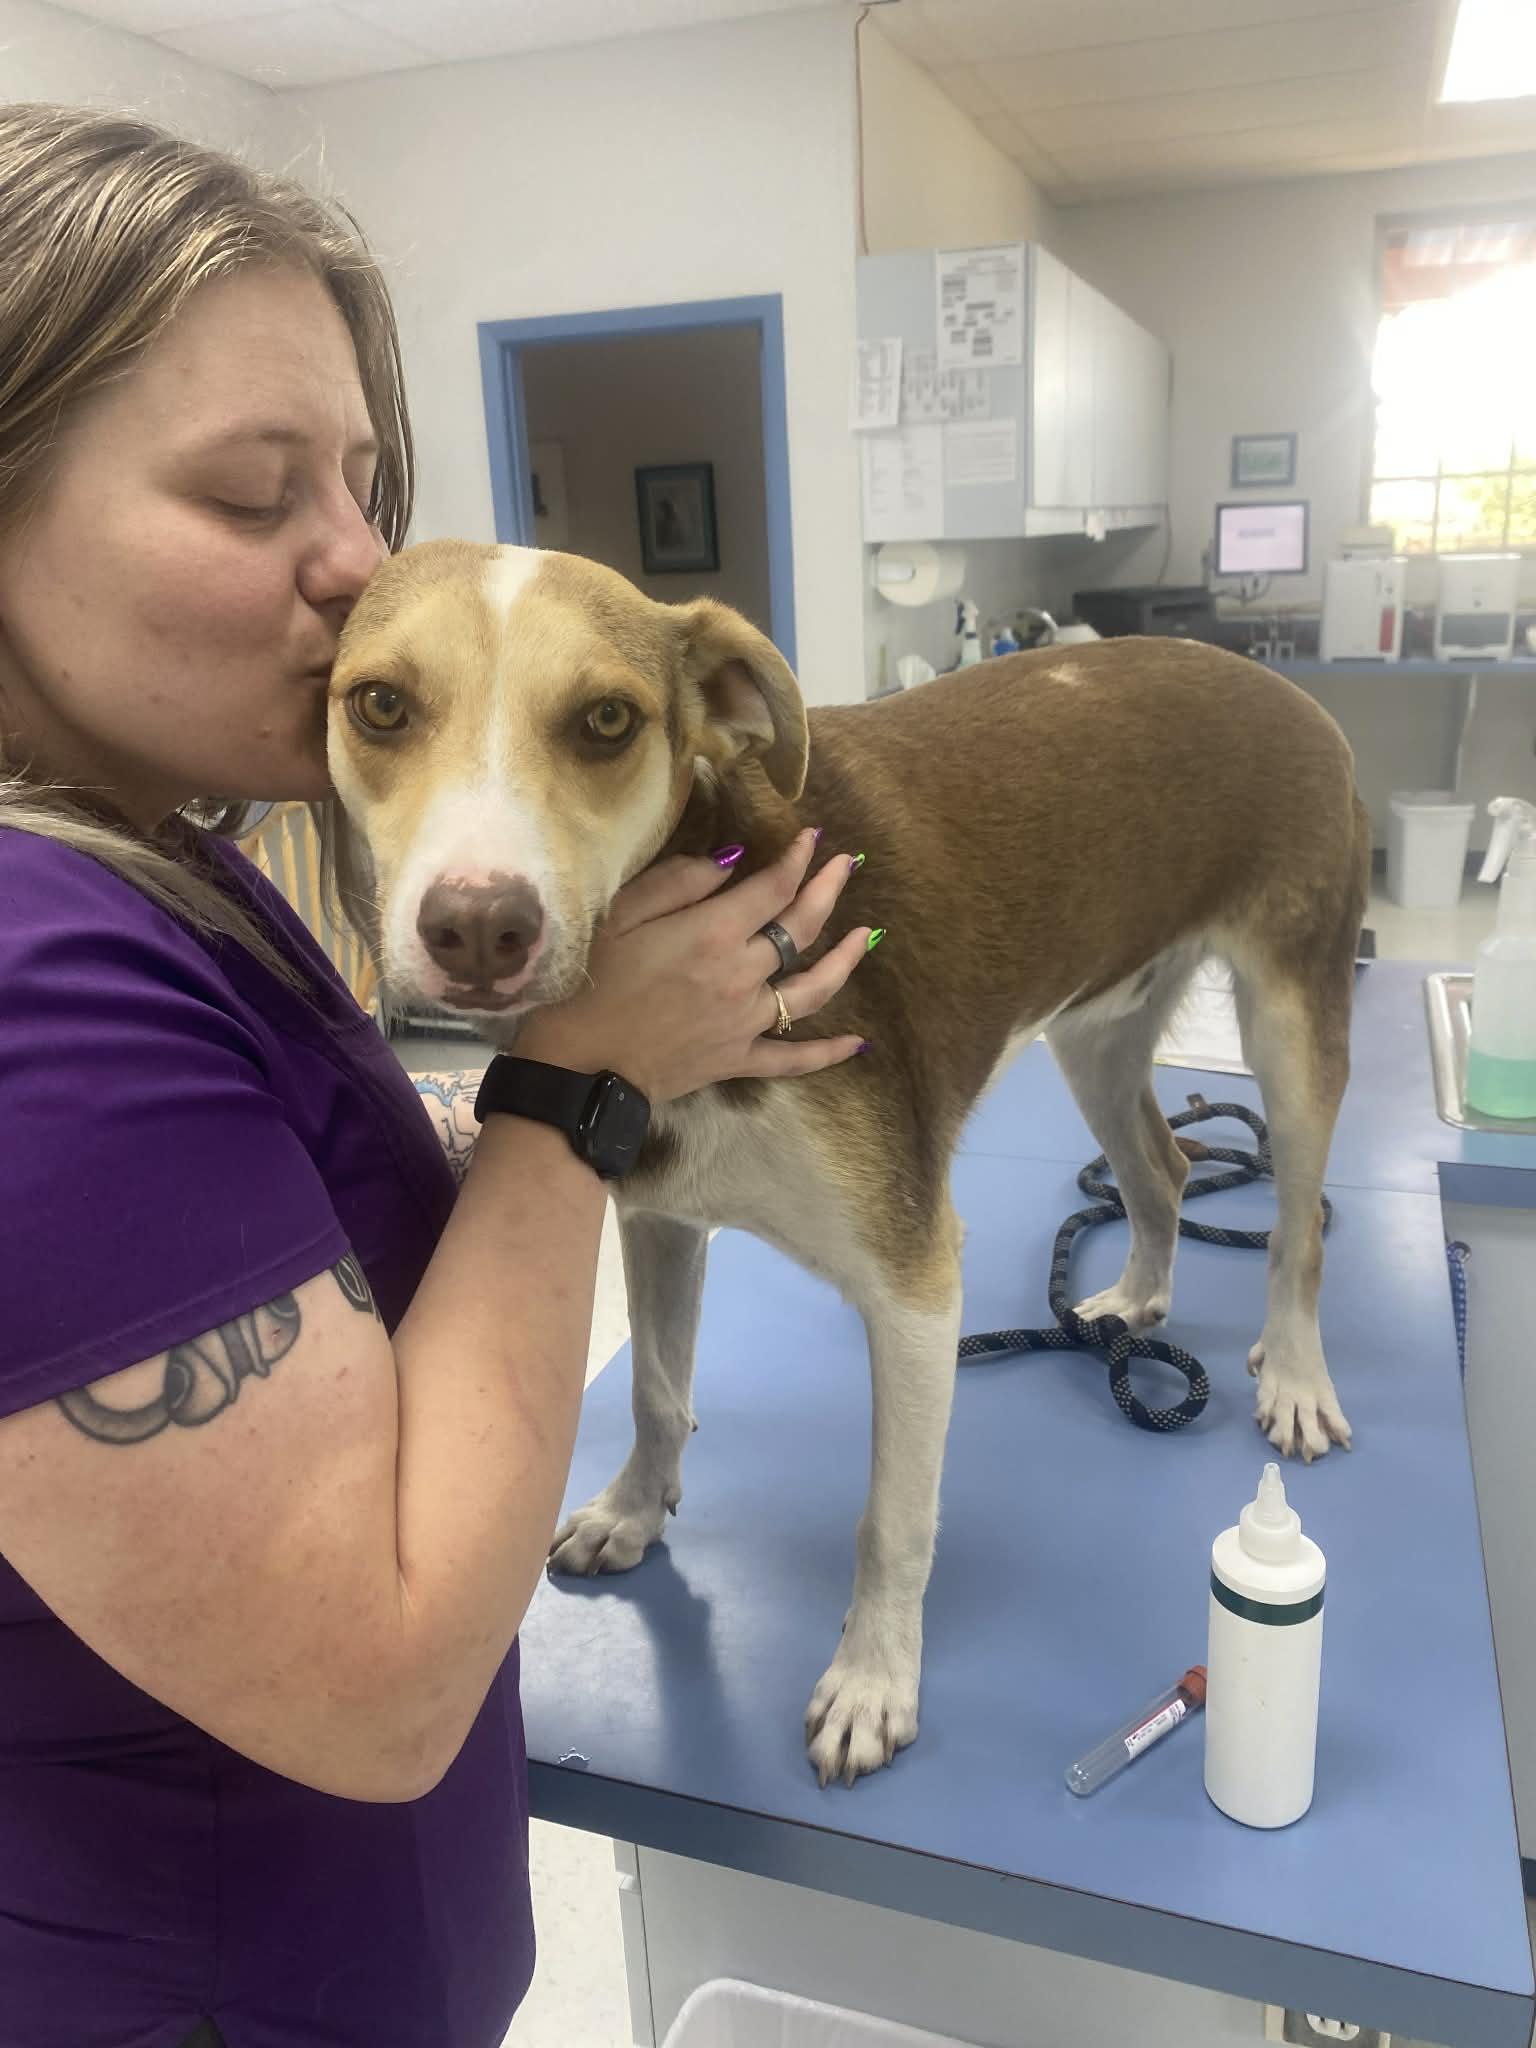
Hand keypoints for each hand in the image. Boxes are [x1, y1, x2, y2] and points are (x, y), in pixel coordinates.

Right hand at [515, 830, 870, 1103]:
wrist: (575, 1067)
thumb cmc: (588, 984)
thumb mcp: (620, 915)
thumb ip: (678, 883)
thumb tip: (730, 862)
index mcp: (712, 933)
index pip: (773, 888)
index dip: (797, 859)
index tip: (813, 838)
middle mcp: (741, 975)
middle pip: (801, 929)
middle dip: (829, 891)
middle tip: (847, 865)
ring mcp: (745, 1022)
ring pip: (813, 989)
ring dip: (846, 960)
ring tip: (867, 936)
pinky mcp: (737, 1060)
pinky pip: (792, 1058)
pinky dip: (827, 1053)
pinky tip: (858, 1045)